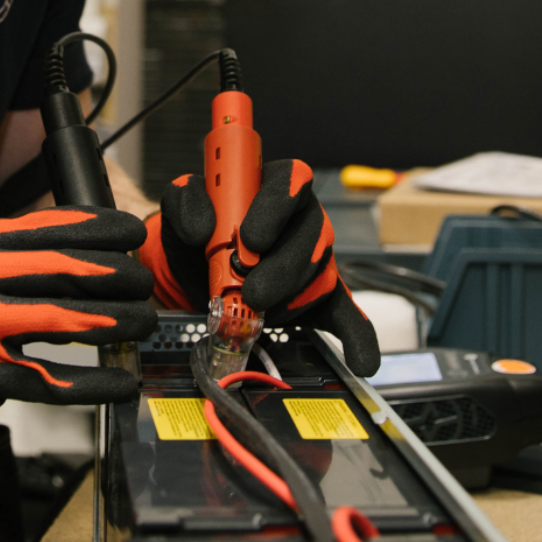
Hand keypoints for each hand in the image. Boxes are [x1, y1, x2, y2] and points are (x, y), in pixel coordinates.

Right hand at [0, 207, 154, 457]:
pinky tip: (120, 384)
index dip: (99, 230)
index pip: (48, 227)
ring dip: (114, 322)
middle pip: (64, 269)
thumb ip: (5, 254)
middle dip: (116, 274)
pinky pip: (49, 379)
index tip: (131, 233)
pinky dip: (92, 383)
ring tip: (142, 323)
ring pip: (65, 319)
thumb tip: (78, 255)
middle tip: (143, 281)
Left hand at [138, 159, 379, 375]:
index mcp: (273, 185)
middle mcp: (303, 218)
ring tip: (257, 312)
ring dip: (289, 301)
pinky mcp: (321, 297)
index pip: (291, 181)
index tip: (249, 239)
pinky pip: (348, 315)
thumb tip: (201, 226)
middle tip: (250, 292)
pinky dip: (357, 338)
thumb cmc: (196, 230)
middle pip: (313, 235)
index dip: (275, 209)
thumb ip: (185, 201)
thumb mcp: (180, 206)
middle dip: (281, 269)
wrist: (195, 269)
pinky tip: (361, 361)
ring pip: (322, 277)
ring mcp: (317, 259)